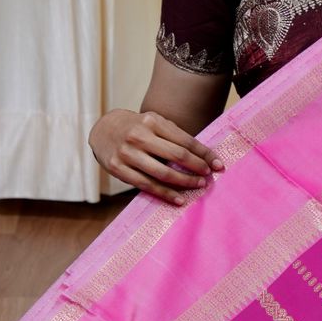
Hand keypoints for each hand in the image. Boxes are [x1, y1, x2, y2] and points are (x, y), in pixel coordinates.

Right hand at [88, 108, 223, 203]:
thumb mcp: (153, 122)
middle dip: (197, 168)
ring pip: (162, 173)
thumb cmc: (136, 127)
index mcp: (152, 121)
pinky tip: (179, 199)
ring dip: (184, 182)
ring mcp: (127, 153)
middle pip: (176, 156)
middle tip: (208, 177)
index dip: (204, 154)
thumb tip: (203, 155)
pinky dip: (165, 194)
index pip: (185, 140)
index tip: (219, 165)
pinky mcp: (118, 169)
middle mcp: (139, 136)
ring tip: (198, 186)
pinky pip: (147, 185)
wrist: (102, 129)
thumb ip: (174, 135)